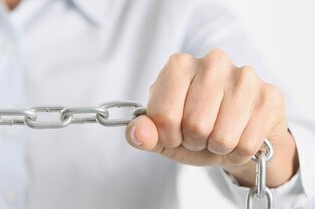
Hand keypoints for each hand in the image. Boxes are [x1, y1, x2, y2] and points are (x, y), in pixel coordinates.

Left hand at [125, 49, 296, 186]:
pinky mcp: (269, 96)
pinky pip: (247, 144)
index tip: (174, 134)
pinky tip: (238, 140)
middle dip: (194, 141)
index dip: (167, 136)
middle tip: (199, 135)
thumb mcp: (162, 134)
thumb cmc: (194, 129)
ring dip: (217, 148)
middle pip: (195, 125)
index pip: (163, 115)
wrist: (236, 133)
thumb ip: (143, 133)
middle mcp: (212, 62)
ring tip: (218, 136)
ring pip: (222, 136)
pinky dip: (238, 153)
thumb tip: (137, 134)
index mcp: (178, 66)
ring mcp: (244, 76)